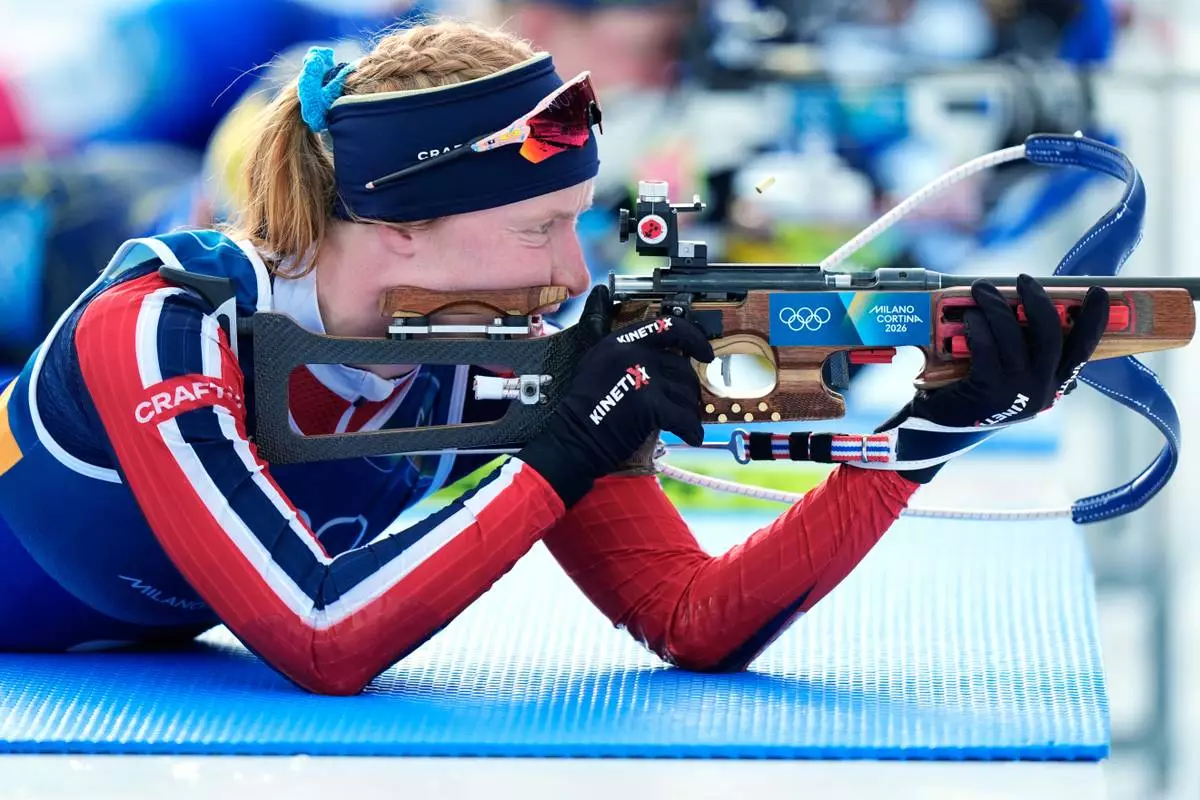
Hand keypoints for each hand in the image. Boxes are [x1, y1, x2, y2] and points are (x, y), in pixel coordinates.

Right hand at [519, 284, 715, 505]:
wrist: (573, 438)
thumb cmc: (585, 408)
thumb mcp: (596, 363)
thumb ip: (625, 350)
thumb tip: (662, 347)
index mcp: (621, 342)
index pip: (668, 327)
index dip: (693, 338)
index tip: (705, 351)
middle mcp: (633, 354)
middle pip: (682, 366)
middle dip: (690, 387)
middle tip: (689, 400)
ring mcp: (642, 379)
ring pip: (686, 392)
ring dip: (690, 409)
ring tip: (684, 422)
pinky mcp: (650, 406)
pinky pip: (684, 417)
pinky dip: (691, 430)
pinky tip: (691, 437)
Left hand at [878, 273, 1108, 481]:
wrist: (941, 428)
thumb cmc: (977, 392)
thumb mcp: (1010, 375)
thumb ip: (1025, 351)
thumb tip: (1027, 307)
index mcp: (1054, 384)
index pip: (1082, 350)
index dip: (1094, 321)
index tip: (1098, 292)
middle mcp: (1041, 389)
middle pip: (1051, 336)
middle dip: (1038, 301)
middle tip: (1023, 279)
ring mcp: (1016, 392)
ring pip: (1014, 337)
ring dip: (997, 306)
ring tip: (982, 289)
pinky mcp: (988, 391)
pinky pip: (986, 348)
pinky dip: (979, 327)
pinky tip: (970, 316)